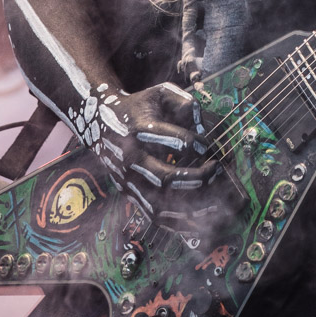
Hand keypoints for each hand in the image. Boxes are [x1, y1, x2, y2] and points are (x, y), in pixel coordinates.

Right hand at [71, 81, 221, 222]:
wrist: (100, 122)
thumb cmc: (138, 107)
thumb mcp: (159, 92)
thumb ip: (184, 101)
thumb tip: (202, 127)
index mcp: (140, 129)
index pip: (174, 141)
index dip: (198, 146)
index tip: (209, 148)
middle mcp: (132, 158)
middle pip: (165, 178)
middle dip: (196, 179)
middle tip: (215, 171)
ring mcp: (128, 180)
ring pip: (160, 204)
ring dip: (190, 208)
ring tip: (215, 203)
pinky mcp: (128, 193)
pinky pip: (153, 216)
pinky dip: (176, 224)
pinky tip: (197, 222)